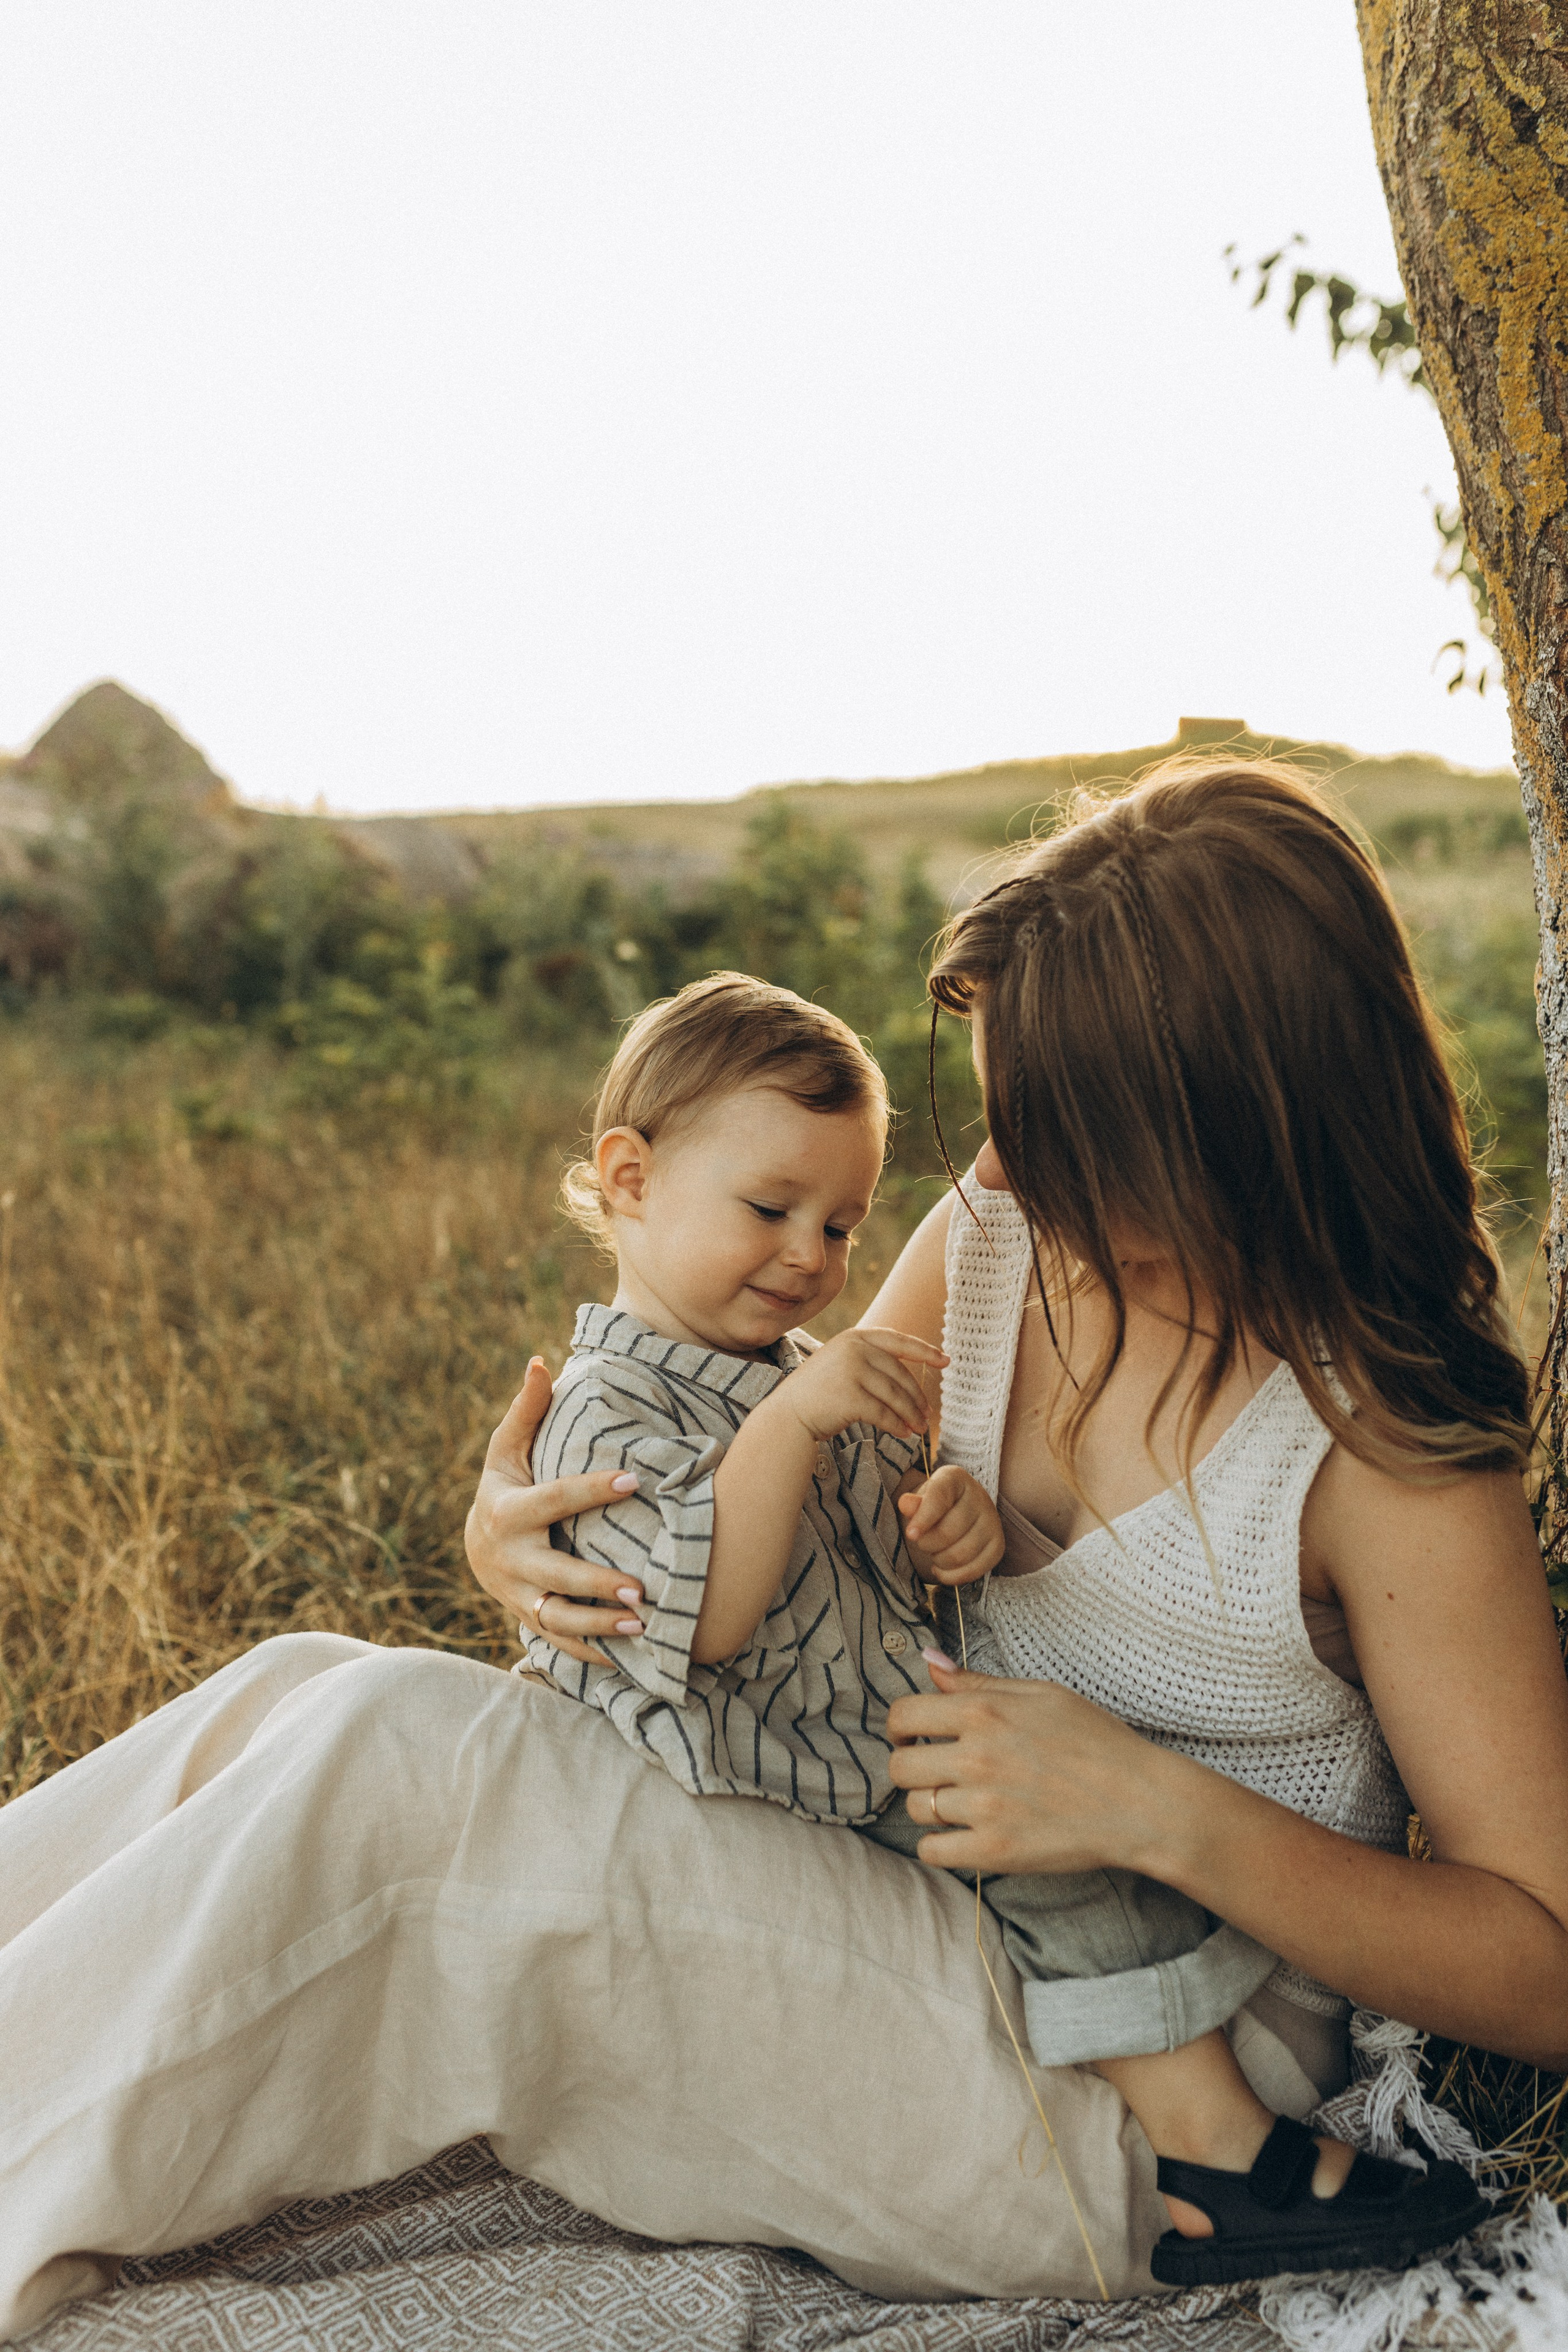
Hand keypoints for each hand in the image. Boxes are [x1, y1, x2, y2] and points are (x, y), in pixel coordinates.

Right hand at [465, 1358, 647, 1663]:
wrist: (476, 1545)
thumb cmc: (504, 1483)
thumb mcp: (506, 1448)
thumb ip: (527, 1410)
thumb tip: (541, 1361)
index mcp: (508, 1511)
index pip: (554, 1499)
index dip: (591, 1489)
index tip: (633, 1480)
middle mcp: (510, 1560)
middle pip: (556, 1576)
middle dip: (597, 1585)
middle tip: (642, 1587)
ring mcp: (519, 1595)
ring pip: (559, 1618)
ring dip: (600, 1626)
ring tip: (644, 1625)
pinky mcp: (530, 1618)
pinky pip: (560, 1642)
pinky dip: (592, 1653)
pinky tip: (631, 1655)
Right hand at [775, 1325, 946, 1445]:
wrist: (788, 1415)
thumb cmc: (818, 1393)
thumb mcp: (842, 1363)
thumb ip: (869, 1359)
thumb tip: (909, 1371)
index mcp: (854, 1337)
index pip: (898, 1341)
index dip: (924, 1350)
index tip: (945, 1360)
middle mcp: (854, 1349)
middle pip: (899, 1374)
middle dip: (917, 1397)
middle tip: (928, 1414)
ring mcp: (851, 1371)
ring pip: (895, 1396)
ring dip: (911, 1414)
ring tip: (919, 1428)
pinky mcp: (850, 1397)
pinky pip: (884, 1413)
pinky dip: (896, 1425)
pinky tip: (903, 1433)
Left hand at [886, 1657, 1180, 1877]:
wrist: (1140, 1802)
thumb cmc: (1097, 1742)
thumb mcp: (1041, 1695)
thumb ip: (978, 1682)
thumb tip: (928, 1663)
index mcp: (983, 1713)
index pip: (902, 1715)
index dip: (900, 1726)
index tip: (911, 1735)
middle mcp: (976, 1759)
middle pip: (900, 1766)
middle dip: (912, 1766)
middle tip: (936, 1770)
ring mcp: (984, 1809)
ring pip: (916, 1809)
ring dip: (930, 1805)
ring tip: (960, 1802)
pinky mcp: (995, 1852)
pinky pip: (932, 1851)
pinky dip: (939, 1844)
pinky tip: (962, 1834)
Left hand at [897, 1465, 1004, 1583]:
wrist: (955, 1513)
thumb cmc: (933, 1507)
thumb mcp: (920, 1500)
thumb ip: (913, 1505)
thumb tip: (905, 1503)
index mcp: (956, 1478)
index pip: (939, 1498)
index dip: (924, 1519)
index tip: (910, 1534)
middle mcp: (980, 1497)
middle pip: (949, 1532)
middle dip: (927, 1544)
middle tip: (921, 1542)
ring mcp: (993, 1521)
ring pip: (961, 1555)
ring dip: (939, 1560)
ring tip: (933, 1553)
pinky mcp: (998, 1545)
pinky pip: (974, 1570)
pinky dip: (952, 1576)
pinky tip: (941, 1568)